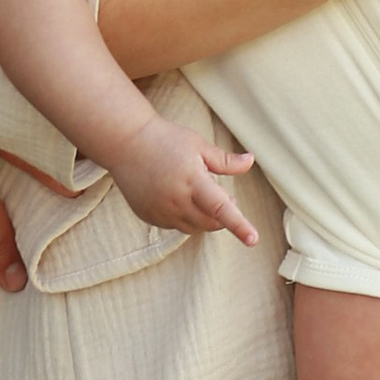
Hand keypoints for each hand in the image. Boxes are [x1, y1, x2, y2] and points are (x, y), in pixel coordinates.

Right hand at [109, 114, 260, 248]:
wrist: (126, 143)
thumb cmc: (165, 139)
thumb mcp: (198, 145)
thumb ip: (225, 161)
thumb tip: (251, 161)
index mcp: (192, 180)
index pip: (221, 208)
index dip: (239, 225)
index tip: (253, 239)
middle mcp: (176, 200)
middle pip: (211, 223)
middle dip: (222, 215)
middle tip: (222, 194)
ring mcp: (161, 211)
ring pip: (194, 228)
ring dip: (204, 217)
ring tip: (197, 192)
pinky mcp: (149, 216)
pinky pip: (175, 226)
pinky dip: (184, 217)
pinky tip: (177, 196)